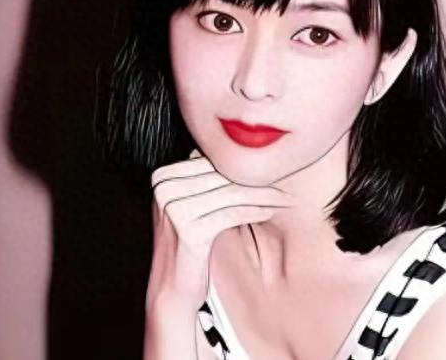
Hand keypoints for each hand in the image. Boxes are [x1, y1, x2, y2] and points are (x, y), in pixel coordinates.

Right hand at [145, 150, 294, 311]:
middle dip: (255, 180)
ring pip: (230, 193)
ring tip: (282, 196)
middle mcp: (163, 187)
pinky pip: (231, 213)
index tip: (269, 168)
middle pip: (222, 176)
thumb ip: (207, 181)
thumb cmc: (187, 247)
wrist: (170, 290)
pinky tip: (270, 211)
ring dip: (261, 195)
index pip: (211, 162)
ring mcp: (173, 207)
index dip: (242, 166)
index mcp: (162, 177)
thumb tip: (245, 154)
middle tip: (283, 181)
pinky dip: (254, 210)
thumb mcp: (191, 206)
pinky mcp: (187, 228)